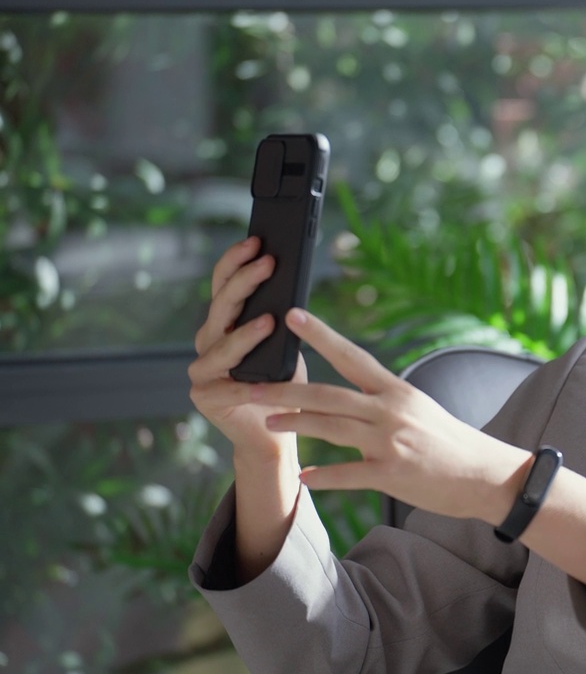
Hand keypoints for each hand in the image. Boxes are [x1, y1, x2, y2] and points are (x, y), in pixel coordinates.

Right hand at [189, 236, 307, 457]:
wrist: (275, 432)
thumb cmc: (284, 383)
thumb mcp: (287, 344)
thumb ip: (282, 320)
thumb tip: (294, 291)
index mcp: (224, 324)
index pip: (224, 284)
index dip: (236, 261)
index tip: (257, 240)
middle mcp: (208, 342)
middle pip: (222, 306)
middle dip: (245, 282)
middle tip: (267, 263)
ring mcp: (202, 370)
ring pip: (221, 345)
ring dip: (245, 333)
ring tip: (268, 321)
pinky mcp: (205, 398)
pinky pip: (226, 386)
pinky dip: (245, 381)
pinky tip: (259, 378)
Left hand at [254, 308, 531, 523]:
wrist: (486, 474)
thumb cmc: (449, 442)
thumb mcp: (418, 409)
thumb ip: (382, 401)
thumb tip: (346, 396)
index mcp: (396, 390)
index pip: (351, 356)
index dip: (320, 335)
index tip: (291, 316)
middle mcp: (391, 410)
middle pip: (327, 394)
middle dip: (284, 390)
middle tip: (248, 385)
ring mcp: (390, 442)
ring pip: (331, 428)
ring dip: (294, 424)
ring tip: (265, 423)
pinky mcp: (392, 474)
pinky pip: (348, 475)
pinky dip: (323, 477)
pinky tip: (303, 479)